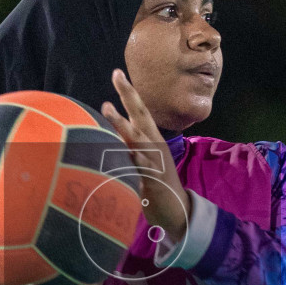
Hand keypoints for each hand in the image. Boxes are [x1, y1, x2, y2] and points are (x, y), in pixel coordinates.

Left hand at [101, 69, 191, 245]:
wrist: (178, 211)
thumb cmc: (156, 184)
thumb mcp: (143, 160)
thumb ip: (131, 145)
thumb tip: (117, 132)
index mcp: (151, 140)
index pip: (139, 111)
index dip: (129, 92)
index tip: (117, 72)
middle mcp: (153, 146)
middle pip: (140, 116)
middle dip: (128, 95)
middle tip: (117, 76)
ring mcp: (154, 162)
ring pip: (136, 139)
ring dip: (121, 124)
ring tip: (107, 108)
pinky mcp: (153, 181)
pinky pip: (142, 168)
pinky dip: (135, 160)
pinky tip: (127, 152)